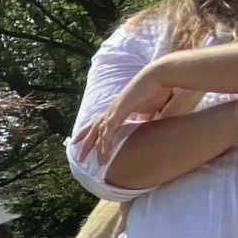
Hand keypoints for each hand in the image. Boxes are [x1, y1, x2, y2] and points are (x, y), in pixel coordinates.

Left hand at [72, 59, 190, 166]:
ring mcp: (115, 108)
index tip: (81, 142)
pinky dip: (106, 141)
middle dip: (85, 142)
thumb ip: (144, 118)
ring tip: (91, 161)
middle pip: (94, 128)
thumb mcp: (149, 109)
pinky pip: (110, 128)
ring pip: (99, 131)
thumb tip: (145, 125)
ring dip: (94, 146)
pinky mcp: (120, 109)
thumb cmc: (156, 90)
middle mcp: (113, 108)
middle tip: (78, 157)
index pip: (100, 122)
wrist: (160, 76)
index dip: (90, 133)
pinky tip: (103, 152)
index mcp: (118, 108)